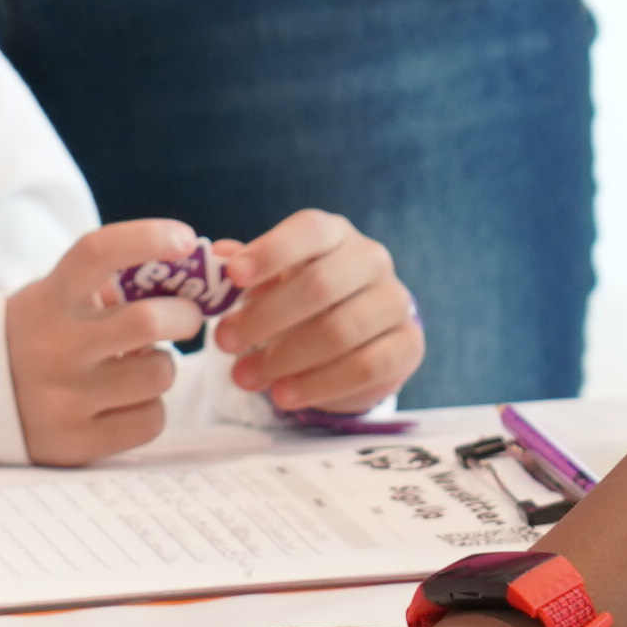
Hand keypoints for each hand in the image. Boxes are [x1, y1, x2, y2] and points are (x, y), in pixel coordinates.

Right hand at [8, 219, 211, 465]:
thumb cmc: (36, 337)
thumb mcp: (55, 300)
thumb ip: (108, 287)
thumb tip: (186, 281)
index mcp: (49, 300)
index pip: (97, 253)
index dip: (148, 238)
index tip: (184, 240)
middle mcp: (53, 347)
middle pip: (148, 321)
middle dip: (183, 316)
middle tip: (184, 318)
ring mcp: (62, 399)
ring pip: (159, 374)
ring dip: (162, 366)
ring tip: (137, 366)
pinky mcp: (75, 443)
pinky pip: (151, 420)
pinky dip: (150, 408)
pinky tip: (125, 402)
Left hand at [211, 210, 420, 419]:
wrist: (355, 340)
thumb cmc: (299, 302)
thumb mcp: (270, 280)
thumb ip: (244, 271)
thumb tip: (217, 258)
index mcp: (335, 234)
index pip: (309, 230)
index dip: (271, 251)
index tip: (233, 276)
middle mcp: (371, 260)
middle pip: (321, 285)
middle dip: (265, 317)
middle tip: (224, 342)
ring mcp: (396, 302)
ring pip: (340, 331)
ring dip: (285, 359)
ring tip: (244, 377)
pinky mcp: (409, 344)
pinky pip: (366, 367)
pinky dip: (319, 385)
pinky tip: (283, 395)